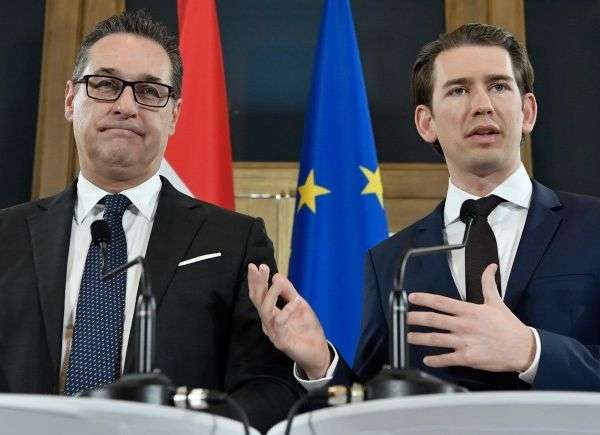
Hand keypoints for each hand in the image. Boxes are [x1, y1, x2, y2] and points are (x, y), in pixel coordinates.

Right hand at [248, 263, 330, 378]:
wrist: (318, 351)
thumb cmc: (307, 329)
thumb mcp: (300, 305)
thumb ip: (289, 292)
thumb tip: (278, 276)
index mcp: (271, 313)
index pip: (260, 295)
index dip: (257, 281)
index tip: (257, 265)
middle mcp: (268, 322)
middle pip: (258, 301)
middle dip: (258, 283)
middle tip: (260, 268)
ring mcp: (273, 332)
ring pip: (265, 311)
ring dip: (271, 294)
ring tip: (278, 281)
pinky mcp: (281, 341)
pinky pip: (280, 323)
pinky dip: (287, 310)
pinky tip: (296, 301)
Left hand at [407, 264, 535, 371]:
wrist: (523, 348)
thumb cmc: (509, 326)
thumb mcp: (497, 302)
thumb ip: (488, 283)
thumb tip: (490, 267)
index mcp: (469, 311)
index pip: (441, 302)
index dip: (424, 299)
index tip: (412, 298)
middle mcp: (464, 325)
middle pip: (434, 320)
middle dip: (415, 318)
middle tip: (403, 318)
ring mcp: (465, 342)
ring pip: (436, 339)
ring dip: (419, 338)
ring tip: (408, 337)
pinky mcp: (468, 358)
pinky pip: (447, 358)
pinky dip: (435, 359)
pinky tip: (427, 359)